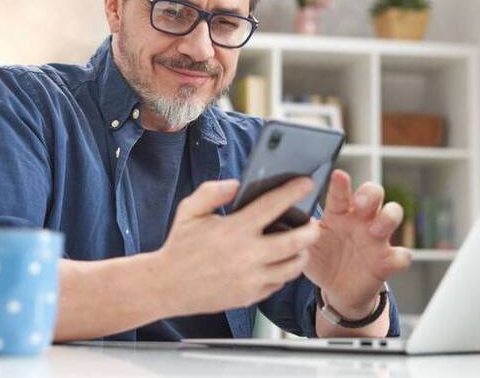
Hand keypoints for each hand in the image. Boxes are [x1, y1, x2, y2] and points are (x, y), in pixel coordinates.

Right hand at [157, 177, 319, 316]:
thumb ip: (212, 192)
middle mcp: (247, 255)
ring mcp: (251, 278)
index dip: (293, 192)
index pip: (273, 206)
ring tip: (301, 244)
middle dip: (311, 229)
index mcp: (234, 230)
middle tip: (313, 222)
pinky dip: (284, 271)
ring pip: (293, 266)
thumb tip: (236, 184)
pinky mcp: (250, 296)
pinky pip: (279, 283)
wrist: (166, 286)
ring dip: (302, 253)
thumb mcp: (189, 211)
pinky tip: (279, 262)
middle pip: (296, 242)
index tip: (306, 183)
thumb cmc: (178, 246)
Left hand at [302, 169, 411, 318]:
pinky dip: (402, 256)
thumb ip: (299, 231)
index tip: (338, 175)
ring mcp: (376, 238)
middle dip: (370, 193)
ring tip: (375, 230)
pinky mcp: (387, 260)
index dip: (340, 184)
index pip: (340, 193)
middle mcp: (360, 220)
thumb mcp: (306, 246)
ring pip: (392, 215)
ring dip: (387, 218)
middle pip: (374, 194)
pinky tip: (394, 258)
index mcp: (338, 213)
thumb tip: (283, 216)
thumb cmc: (321, 259)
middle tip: (359, 203)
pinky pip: (402, 254)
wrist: (336, 290)